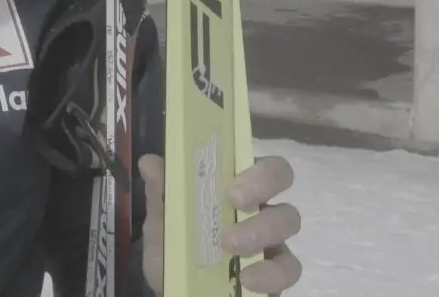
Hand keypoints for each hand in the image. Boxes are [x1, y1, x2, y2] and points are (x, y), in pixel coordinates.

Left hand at [139, 153, 301, 294]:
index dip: (251, 162)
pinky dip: (270, 272)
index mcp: (230, 183)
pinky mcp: (278, 273)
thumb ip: (160, 196)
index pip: (252, 155)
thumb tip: (149, 163)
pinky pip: (289, 267)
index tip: (230, 183)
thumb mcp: (161, 225)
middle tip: (234, 201)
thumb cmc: (174, 252)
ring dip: (261, 229)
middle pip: (281, 175)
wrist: (178, 294)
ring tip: (230, 246)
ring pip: (289, 219)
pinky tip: (247, 279)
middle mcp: (257, 203)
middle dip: (262, 183)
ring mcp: (273, 237)